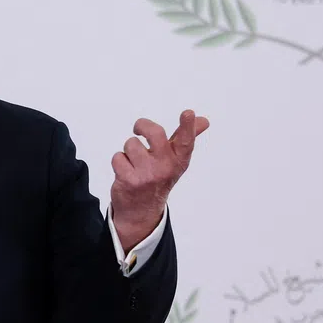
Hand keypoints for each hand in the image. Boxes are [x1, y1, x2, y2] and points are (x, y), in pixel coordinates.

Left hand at [110, 110, 208, 251]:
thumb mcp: (175, 160)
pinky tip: (126, 171)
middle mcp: (165, 167)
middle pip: (155, 133)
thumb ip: (186, 138)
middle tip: (138, 129)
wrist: (142, 210)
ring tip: (134, 163)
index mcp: (178, 160)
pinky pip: (118, 157)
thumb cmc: (159, 177)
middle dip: (142, 125)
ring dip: (129, 150)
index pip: (186, 141)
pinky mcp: (129, 180)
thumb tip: (204, 121)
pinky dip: (119, 161)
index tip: (188, 113)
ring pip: (131, 144)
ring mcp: (147, 175)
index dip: (188, 126)